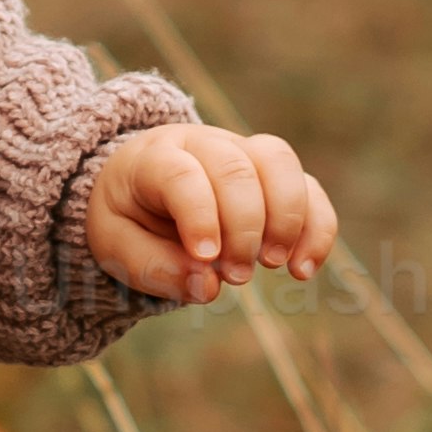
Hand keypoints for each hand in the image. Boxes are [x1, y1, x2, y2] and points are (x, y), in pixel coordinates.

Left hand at [84, 120, 337, 308]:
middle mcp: (204, 144)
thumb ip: (152, 267)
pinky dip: (316, 227)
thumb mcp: (114, 244)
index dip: (199, 215)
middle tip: (236, 276)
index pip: (182, 175)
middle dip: (244, 226)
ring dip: (286, 218)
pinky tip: (304, 269)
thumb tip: (207, 287)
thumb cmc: (128, 217)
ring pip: (279, 163)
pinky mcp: (274, 176)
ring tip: (275, 265)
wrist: (141, 188)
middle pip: (236, 168)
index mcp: (155, 157)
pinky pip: (309, 188)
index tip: (205, 258)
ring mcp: (243, 152)